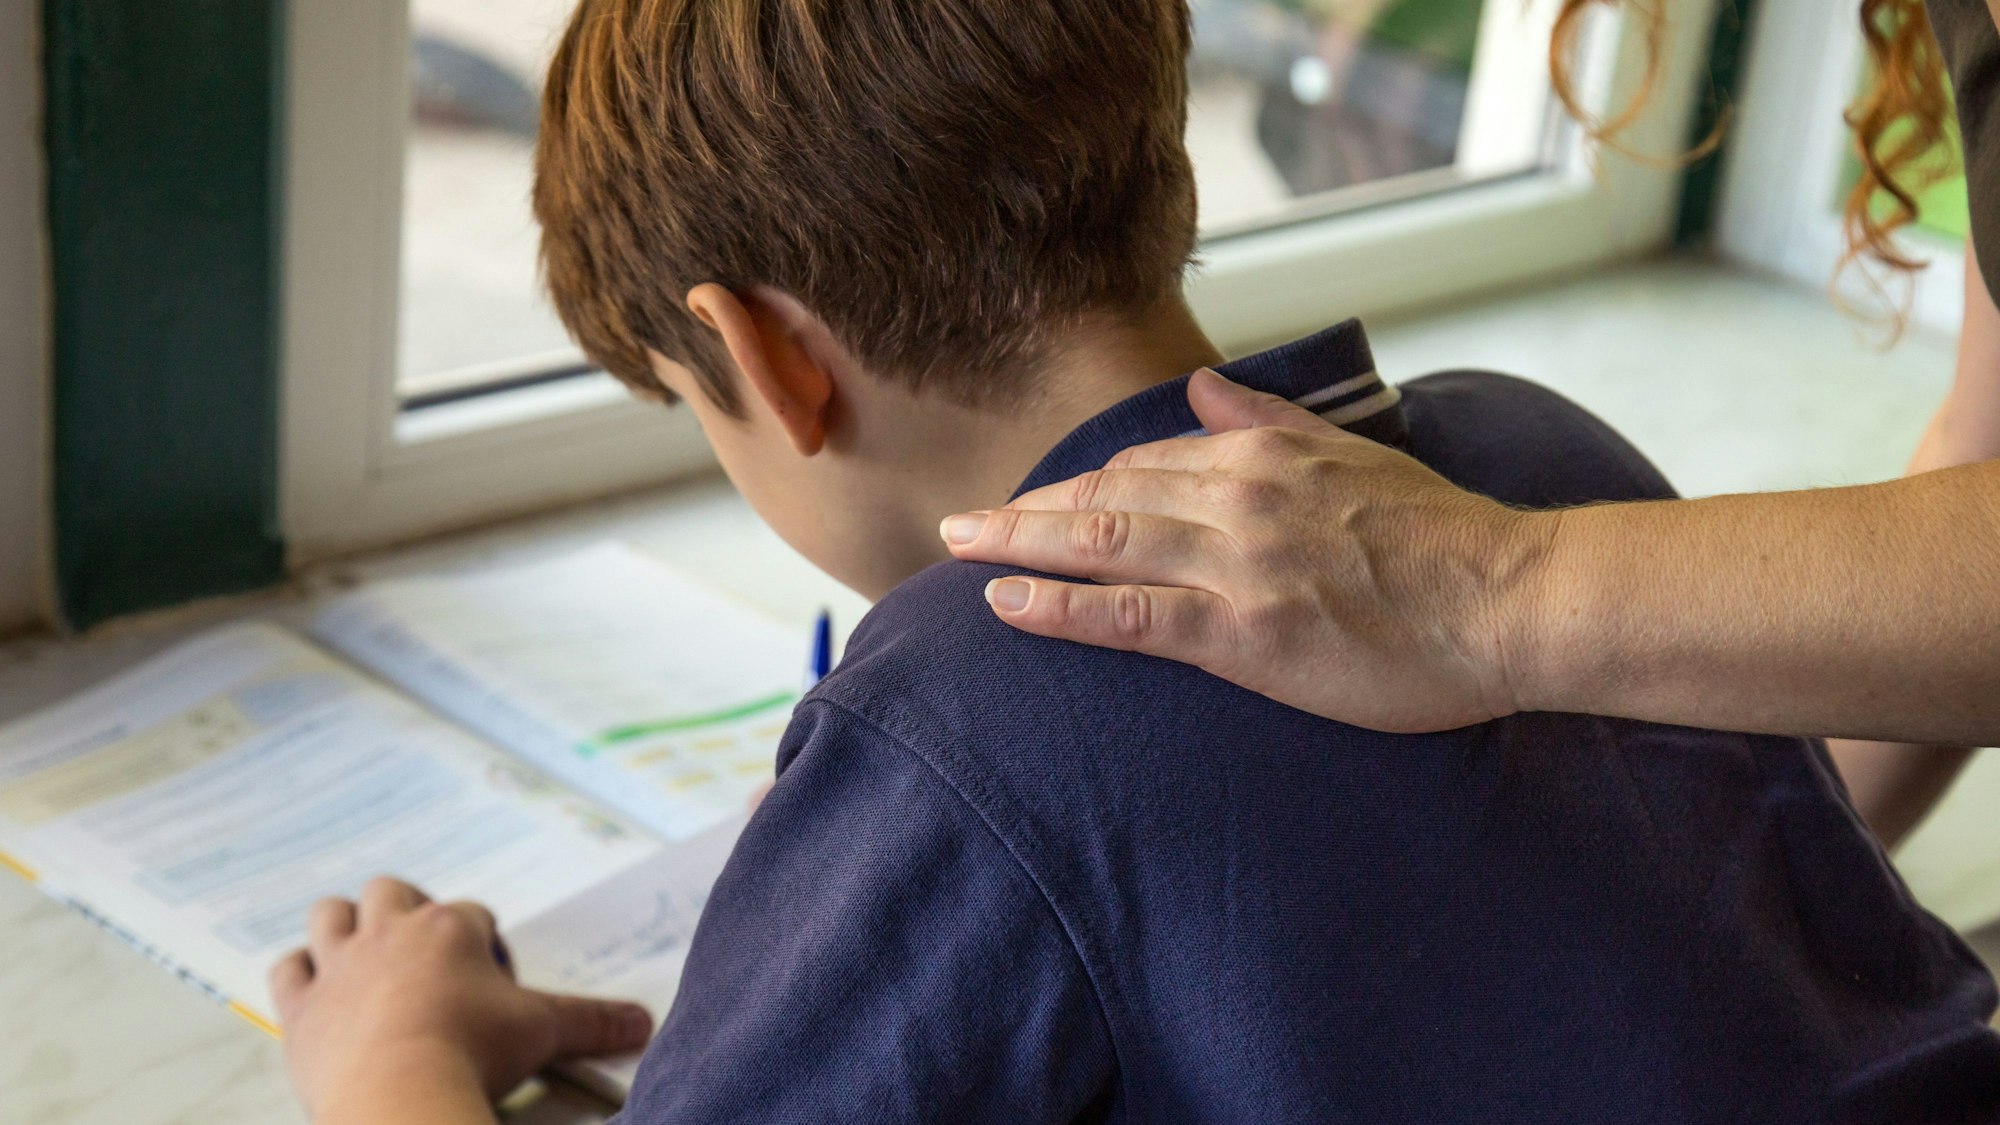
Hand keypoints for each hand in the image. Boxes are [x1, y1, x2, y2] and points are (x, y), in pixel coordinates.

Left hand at [271, 877, 654, 1122]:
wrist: (400, 1092)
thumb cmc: (474, 1051)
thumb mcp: (545, 1031)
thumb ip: (593, 1022)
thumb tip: (641, 1023)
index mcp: (452, 929)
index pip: (474, 917)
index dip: (487, 948)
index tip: (493, 988)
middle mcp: (392, 932)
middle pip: (393, 892)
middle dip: (408, 913)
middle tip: (430, 961)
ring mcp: (341, 965)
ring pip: (331, 914)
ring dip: (345, 926)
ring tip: (368, 960)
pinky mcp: (303, 1006)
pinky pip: (288, 969)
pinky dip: (299, 974)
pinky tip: (319, 992)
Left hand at [940, 369, 1558, 732]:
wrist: (1513, 598)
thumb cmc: (1446, 539)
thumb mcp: (1354, 456)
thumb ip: (1269, 420)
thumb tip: (1204, 387)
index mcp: (1264, 455)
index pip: (1144, 463)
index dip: (1078, 486)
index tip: (1032, 502)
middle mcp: (1238, 497)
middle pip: (1105, 498)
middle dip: (1026, 509)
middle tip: (961, 523)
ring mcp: (1236, 564)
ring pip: (1101, 545)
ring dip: (1019, 544)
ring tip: (959, 550)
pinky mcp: (1244, 633)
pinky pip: (1129, 616)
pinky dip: (1060, 606)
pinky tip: (1006, 603)